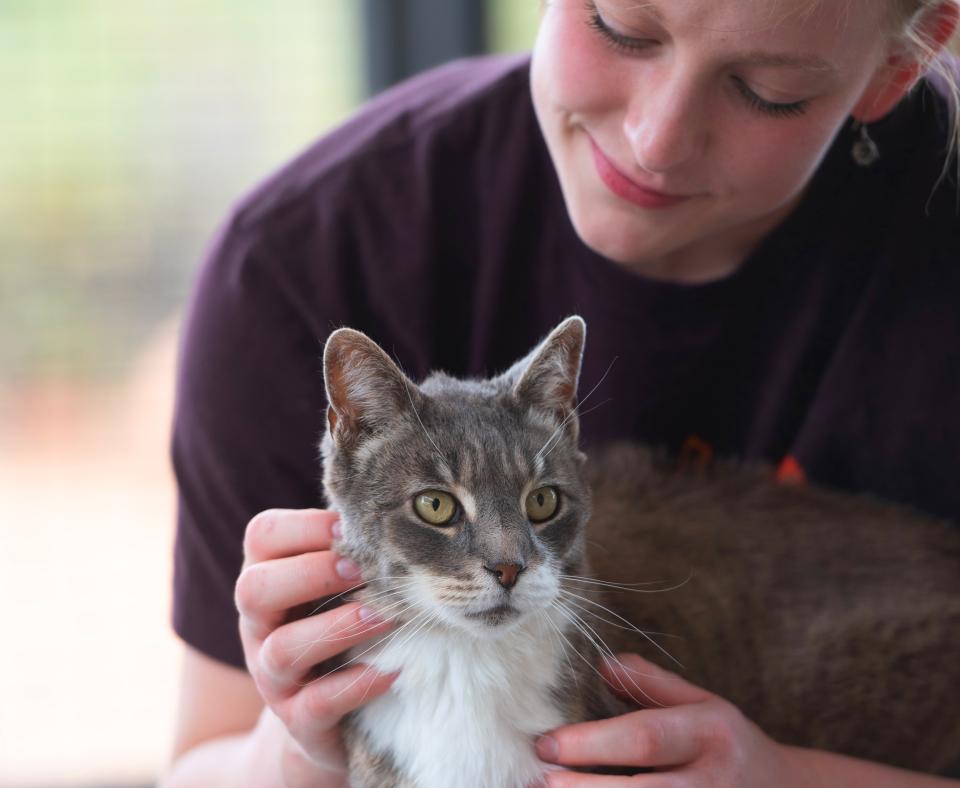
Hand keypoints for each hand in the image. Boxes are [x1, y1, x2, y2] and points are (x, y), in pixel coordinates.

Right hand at [235, 508, 398, 786]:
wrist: (325, 716)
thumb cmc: (339, 624)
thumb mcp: (334, 585)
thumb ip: (350, 549)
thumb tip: (401, 508)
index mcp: (265, 579)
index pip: (261, 536)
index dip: (304, 526)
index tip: (350, 526)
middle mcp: (258, 626)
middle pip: (255, 589)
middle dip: (311, 573)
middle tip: (361, 570)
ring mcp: (272, 676)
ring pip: (283, 650)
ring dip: (337, 628)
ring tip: (384, 616)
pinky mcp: (297, 721)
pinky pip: (315, 705)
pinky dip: (354, 685)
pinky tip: (390, 671)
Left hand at [535, 653, 804, 787]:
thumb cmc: (731, 744)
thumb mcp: (704, 702)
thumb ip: (653, 684)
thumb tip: (601, 663)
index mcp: (712, 732)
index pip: (644, 738)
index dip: (592, 742)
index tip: (547, 742)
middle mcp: (714, 780)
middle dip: (585, 787)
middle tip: (540, 779)